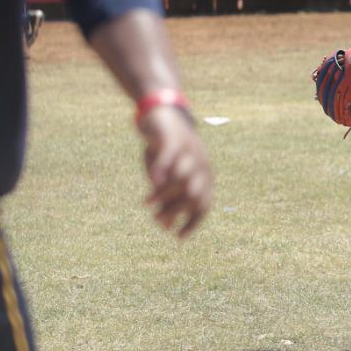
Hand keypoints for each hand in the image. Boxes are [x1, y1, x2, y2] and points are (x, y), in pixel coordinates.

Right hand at [137, 106, 211, 237]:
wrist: (163, 114)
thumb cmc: (165, 150)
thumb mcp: (167, 176)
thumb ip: (168, 197)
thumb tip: (165, 225)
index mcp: (203, 176)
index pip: (204, 205)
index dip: (193, 222)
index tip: (179, 237)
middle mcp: (200, 165)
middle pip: (194, 195)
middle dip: (176, 211)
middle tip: (157, 220)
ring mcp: (189, 152)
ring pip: (181, 180)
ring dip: (164, 195)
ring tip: (147, 205)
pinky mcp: (173, 140)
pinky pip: (169, 159)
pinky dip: (160, 174)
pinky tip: (150, 185)